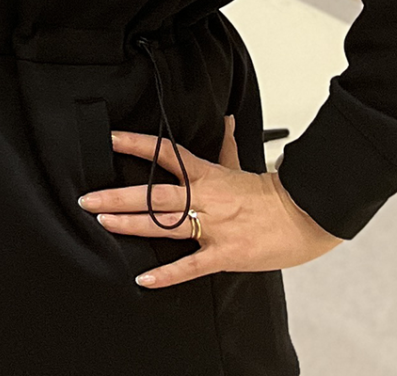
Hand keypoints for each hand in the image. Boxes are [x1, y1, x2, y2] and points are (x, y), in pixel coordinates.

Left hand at [78, 115, 342, 288]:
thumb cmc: (274, 195)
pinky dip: (167, 274)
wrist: (308, 216)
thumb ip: (227, 146)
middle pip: (155, 194)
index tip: (111, 140)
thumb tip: (225, 119)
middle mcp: (206, 199)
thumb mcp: (244, 166)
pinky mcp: (225, 255)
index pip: (168, 155)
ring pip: (165, 224)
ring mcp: (214, 228)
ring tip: (104, 222)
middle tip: (88, 199)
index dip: (138, 145)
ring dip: (132, 224)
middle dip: (119, 197)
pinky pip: (191, 266)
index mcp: (210, 176)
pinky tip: (143, 278)